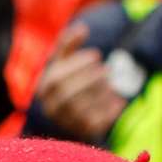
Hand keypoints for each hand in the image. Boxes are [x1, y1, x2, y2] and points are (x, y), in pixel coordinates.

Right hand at [34, 24, 123, 142]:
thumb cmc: (69, 81)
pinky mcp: (84, 133)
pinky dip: (111, 109)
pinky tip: (118, 100)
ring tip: (111, 83)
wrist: (73, 118)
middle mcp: (51, 109)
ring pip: (83, 109)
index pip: (57, 77)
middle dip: (90, 79)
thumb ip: (69, 43)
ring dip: (101, 93)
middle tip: (107, 70)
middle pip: (68, 94)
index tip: (97, 55)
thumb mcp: (64, 62)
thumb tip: (82, 27)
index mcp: (44, 89)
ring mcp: (67, 123)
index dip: (78, 64)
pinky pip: (98, 122)